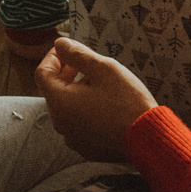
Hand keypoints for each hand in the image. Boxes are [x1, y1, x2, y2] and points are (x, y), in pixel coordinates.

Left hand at [33, 37, 156, 161]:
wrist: (148, 138)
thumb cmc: (127, 102)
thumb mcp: (104, 69)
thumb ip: (77, 54)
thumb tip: (60, 44)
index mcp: (60, 102)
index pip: (42, 73)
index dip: (53, 57)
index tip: (69, 49)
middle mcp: (61, 123)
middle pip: (54, 91)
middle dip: (67, 73)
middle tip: (87, 62)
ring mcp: (72, 138)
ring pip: (67, 108)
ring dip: (77, 91)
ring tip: (100, 82)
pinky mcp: (86, 147)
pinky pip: (78, 123)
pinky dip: (85, 110)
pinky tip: (105, 104)